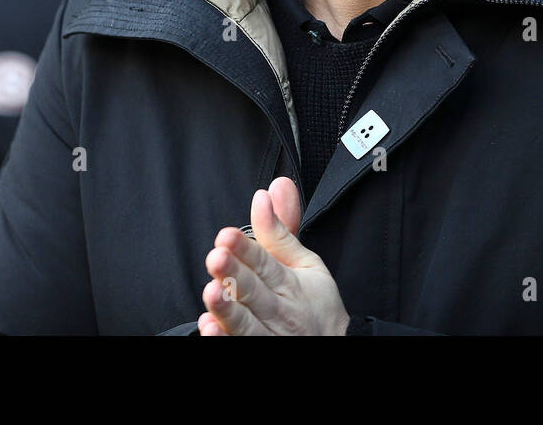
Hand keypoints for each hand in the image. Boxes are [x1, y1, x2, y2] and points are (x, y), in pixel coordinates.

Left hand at [198, 176, 349, 335]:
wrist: (332, 348)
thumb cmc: (316, 305)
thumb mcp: (305, 263)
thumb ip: (280, 228)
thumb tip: (269, 190)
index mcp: (290, 282)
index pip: (266, 263)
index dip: (246, 249)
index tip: (227, 235)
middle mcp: (279, 310)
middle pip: (254, 291)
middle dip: (235, 274)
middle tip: (216, 258)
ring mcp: (270, 336)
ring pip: (246, 324)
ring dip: (228, 310)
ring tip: (212, 292)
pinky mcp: (260, 352)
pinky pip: (241, 348)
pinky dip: (224, 341)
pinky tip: (210, 327)